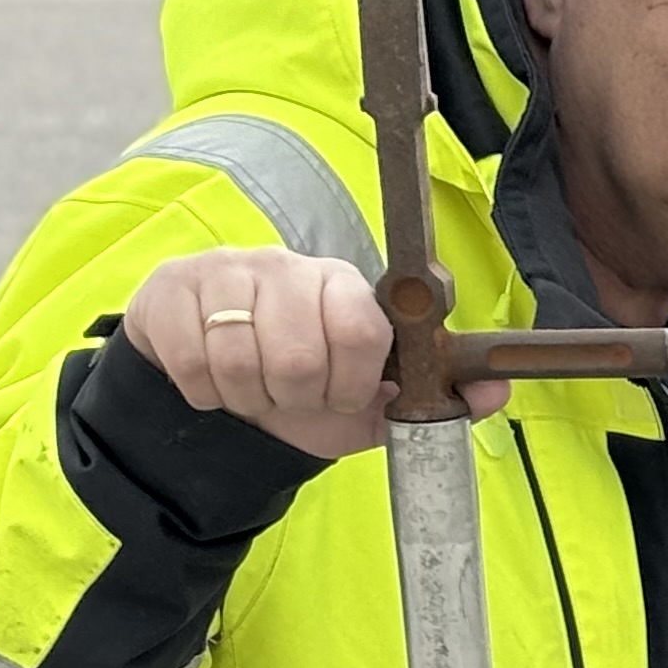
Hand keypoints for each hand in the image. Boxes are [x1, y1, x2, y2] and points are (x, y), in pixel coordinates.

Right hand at [122, 248, 506, 461]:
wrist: (218, 387)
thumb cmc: (304, 388)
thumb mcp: (371, 402)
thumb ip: (433, 397)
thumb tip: (498, 390)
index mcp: (341, 285)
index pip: (360, 328)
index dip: (351, 381)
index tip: (342, 393)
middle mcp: (283, 265)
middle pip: (297, 357)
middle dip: (296, 398)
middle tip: (291, 395)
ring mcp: (223, 271)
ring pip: (239, 362)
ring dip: (249, 398)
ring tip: (254, 388)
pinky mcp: (169, 290)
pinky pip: (191, 364)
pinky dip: (205, 392)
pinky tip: (214, 380)